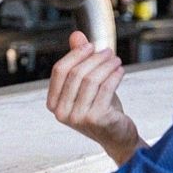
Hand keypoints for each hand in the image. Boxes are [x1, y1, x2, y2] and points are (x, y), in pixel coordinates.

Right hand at [45, 30, 136, 151]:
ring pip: (91, 80)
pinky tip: (120, 71)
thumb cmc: (101, 111)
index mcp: (53, 103)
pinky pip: (105, 89)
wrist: (116, 136)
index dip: (75, 55)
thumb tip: (76, 36)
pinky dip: (114, 76)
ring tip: (115, 60)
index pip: (59, 71)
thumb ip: (78, 61)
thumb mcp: (87, 86)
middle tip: (107, 52)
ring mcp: (78, 117)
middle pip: (76, 74)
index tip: (89, 46)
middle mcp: (62, 112)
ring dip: (106, 65)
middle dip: (94, 59)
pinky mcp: (96, 119)